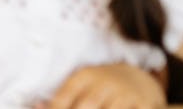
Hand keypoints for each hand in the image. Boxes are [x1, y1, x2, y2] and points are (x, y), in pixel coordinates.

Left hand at [45, 63, 164, 108]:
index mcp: (86, 76)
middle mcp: (106, 81)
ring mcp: (127, 93)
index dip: (56, 108)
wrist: (140, 79)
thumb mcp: (84, 85)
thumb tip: (36, 106)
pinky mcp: (146, 104)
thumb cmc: (103, 87)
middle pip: (87, 105)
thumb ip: (64, 98)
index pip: (66, 95)